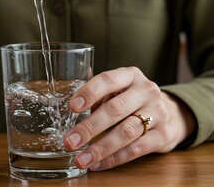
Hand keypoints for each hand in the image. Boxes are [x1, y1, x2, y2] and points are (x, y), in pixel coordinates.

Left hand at [64, 66, 195, 170]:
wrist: (170, 113)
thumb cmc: (133, 99)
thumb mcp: (118, 89)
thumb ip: (97, 93)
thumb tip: (68, 102)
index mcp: (130, 75)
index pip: (108, 80)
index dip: (89, 93)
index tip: (72, 108)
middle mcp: (146, 91)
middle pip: (115, 109)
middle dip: (90, 127)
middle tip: (70, 141)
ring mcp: (158, 113)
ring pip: (126, 132)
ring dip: (100, 148)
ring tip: (81, 159)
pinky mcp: (163, 135)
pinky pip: (137, 149)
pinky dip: (115, 158)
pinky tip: (98, 164)